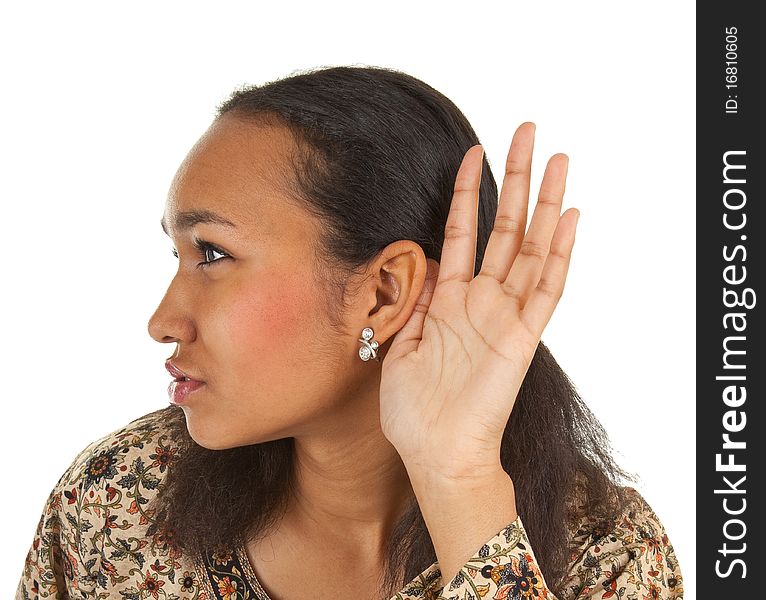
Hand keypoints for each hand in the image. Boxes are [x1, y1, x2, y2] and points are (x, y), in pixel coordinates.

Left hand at [379, 122, 578, 480]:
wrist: (435, 453)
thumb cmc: (413, 409)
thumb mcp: (398, 345)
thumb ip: (411, 301)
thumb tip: (418, 262)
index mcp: (449, 300)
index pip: (463, 232)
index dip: (468, 191)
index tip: (474, 151)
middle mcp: (482, 300)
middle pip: (505, 227)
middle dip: (517, 179)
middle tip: (529, 132)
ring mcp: (505, 316)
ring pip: (531, 247)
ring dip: (545, 203)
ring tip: (559, 159)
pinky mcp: (523, 338)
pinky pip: (547, 290)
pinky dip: (560, 254)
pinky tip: (569, 218)